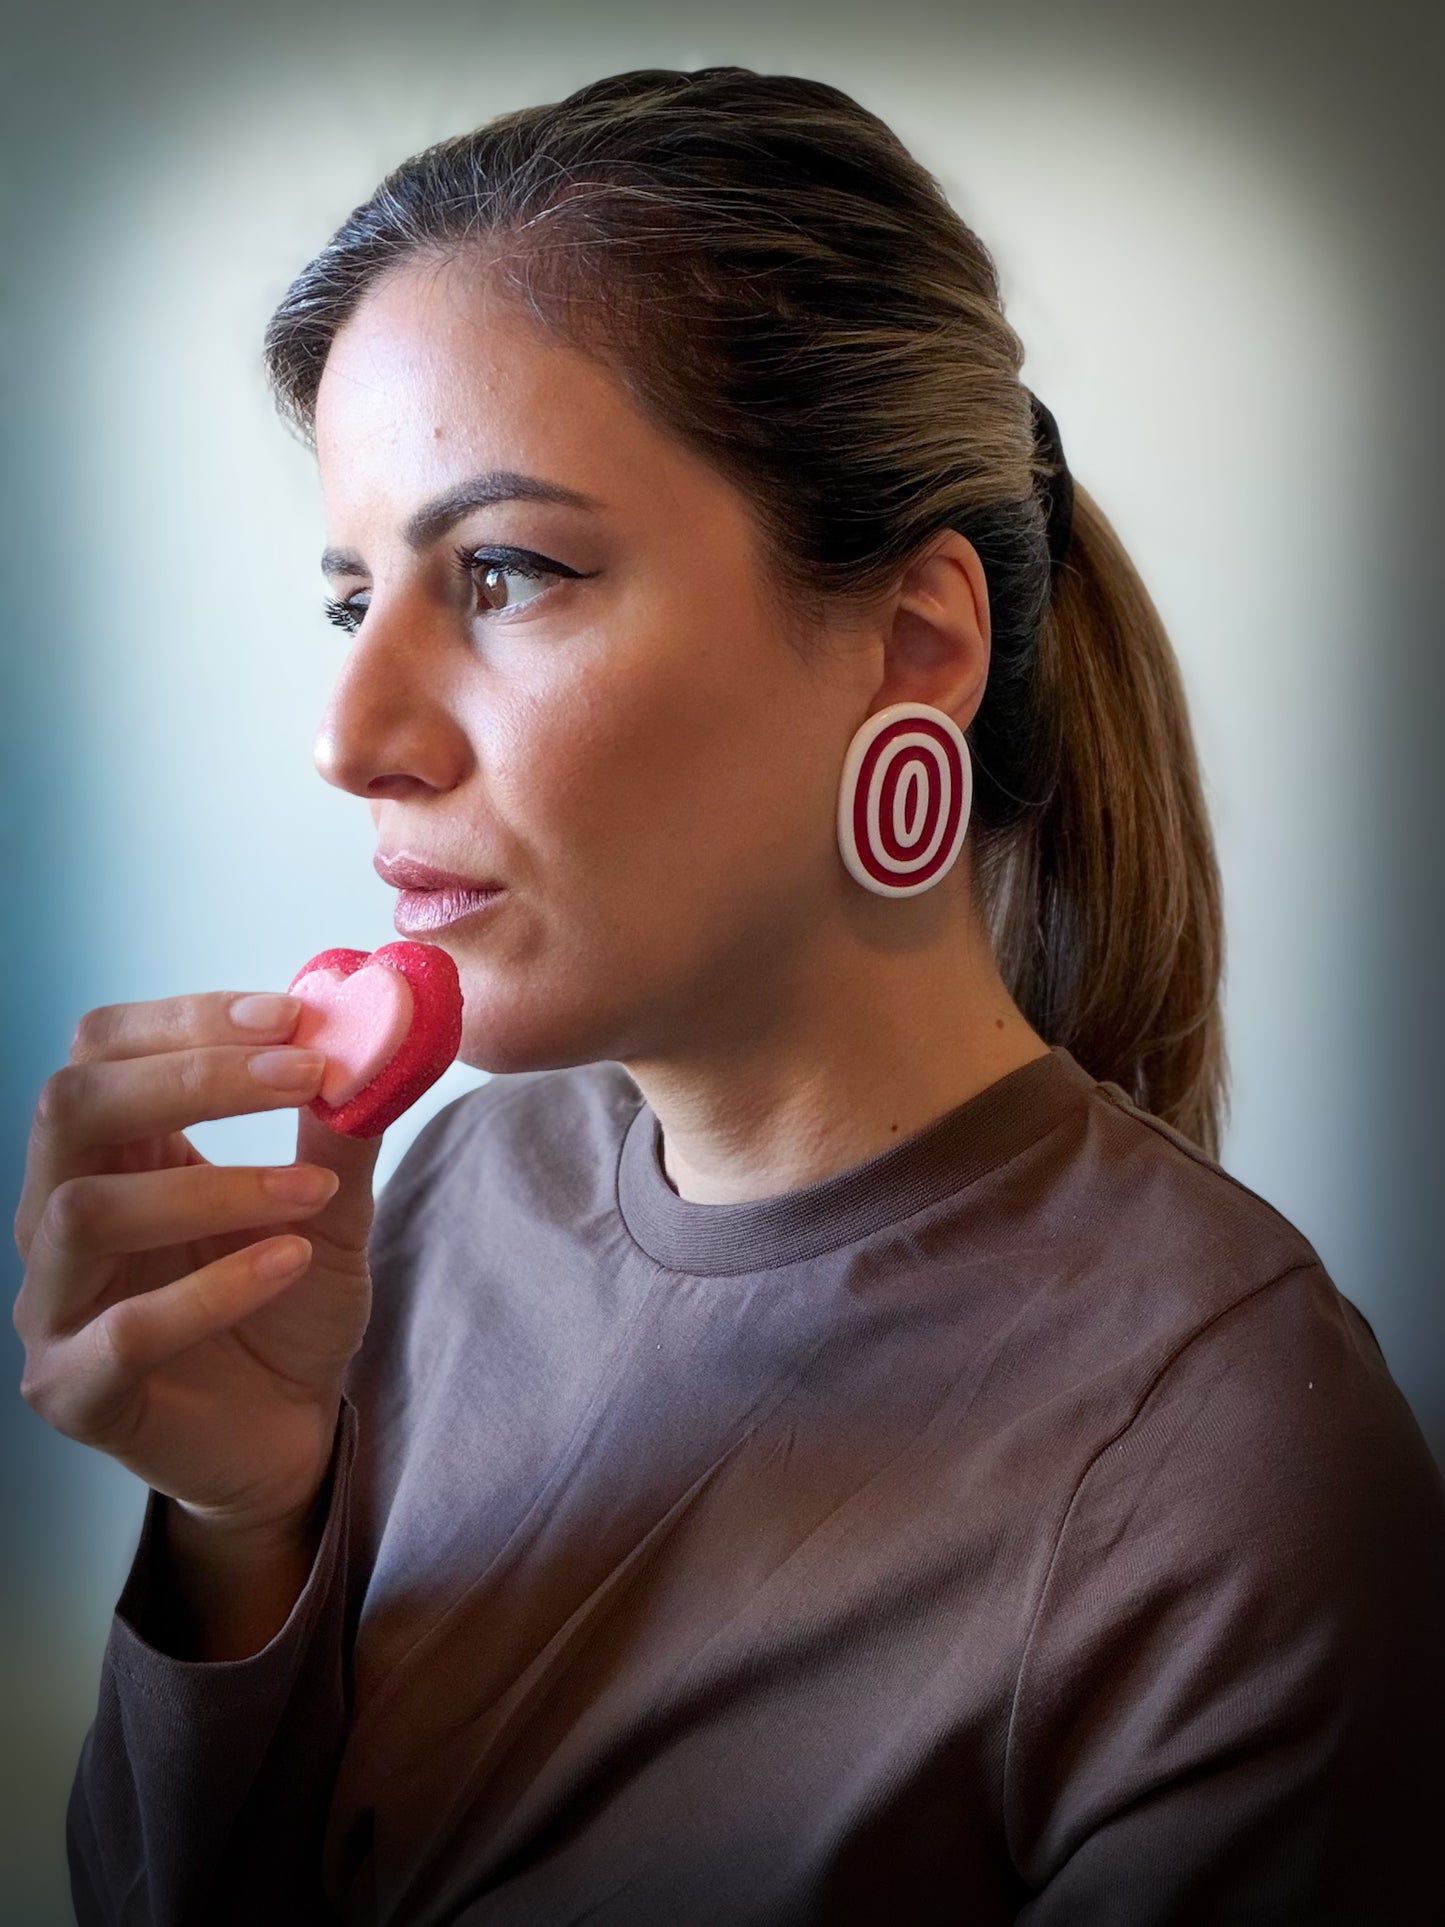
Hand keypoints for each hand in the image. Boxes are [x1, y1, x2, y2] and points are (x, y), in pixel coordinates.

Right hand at [12, 990, 382, 1536]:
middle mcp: (60, 1215)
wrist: (289, 1429)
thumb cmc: (286, 1304)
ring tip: (311, 1191)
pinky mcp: (73, 1391)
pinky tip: (288, 1265)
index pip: (104, 1048)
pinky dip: (215, 1290)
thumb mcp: (329, 1204)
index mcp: (109, 1152)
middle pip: (70, 1105)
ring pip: (84, 1212)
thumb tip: (374, 1031)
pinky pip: (122, 1333)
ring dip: (214, 1187)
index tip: (295, 1015)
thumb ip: (336, 1125)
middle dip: (194, 1078)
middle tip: (304, 1073)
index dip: (190, 1019)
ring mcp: (54, 1305)